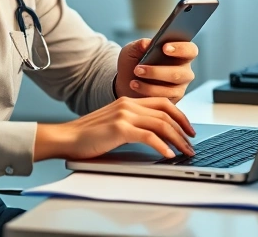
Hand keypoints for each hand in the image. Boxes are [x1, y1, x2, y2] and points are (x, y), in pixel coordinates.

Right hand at [34, 97, 196, 160]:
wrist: (66, 137)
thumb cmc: (87, 136)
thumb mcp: (113, 124)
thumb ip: (132, 124)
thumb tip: (155, 137)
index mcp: (127, 101)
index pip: (162, 103)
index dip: (180, 115)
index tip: (188, 129)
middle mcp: (127, 104)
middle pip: (166, 112)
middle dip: (183, 129)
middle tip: (192, 143)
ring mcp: (124, 115)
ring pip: (161, 124)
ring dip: (177, 139)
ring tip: (185, 152)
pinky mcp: (120, 128)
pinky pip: (148, 136)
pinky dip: (162, 146)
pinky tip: (168, 154)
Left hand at [115, 38, 197, 101]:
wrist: (125, 82)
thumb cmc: (133, 62)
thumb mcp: (132, 50)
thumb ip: (139, 45)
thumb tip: (146, 44)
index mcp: (180, 52)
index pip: (190, 50)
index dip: (180, 48)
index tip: (164, 48)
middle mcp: (184, 70)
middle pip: (180, 72)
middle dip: (157, 71)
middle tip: (137, 69)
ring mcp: (180, 86)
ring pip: (171, 88)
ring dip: (150, 85)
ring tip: (133, 80)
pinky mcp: (173, 100)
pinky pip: (165, 98)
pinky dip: (148, 93)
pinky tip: (135, 86)